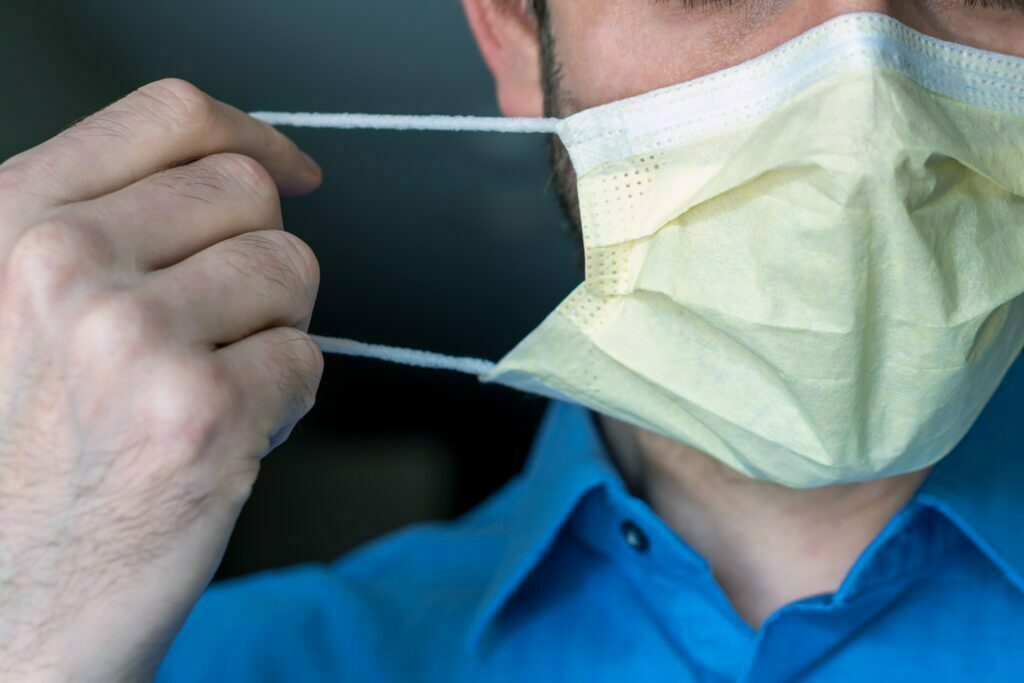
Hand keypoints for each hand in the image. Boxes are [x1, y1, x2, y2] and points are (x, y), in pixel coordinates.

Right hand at [0, 79, 323, 681]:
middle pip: (247, 194)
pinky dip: (285, 402)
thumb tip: (244, 166)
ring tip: (208, 389)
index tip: (292, 170)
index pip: (170, 118)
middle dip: (258, 261)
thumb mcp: (31, 304)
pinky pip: (306, 360)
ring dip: (273, 332)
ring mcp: (129, 336)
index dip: (251, 137)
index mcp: (17, 220)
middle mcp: (62, 265)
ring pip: (291, 270)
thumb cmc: (34, 451)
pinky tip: (222, 439)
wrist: (12, 593)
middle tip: (216, 332)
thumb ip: (114, 223)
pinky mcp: (199, 411)